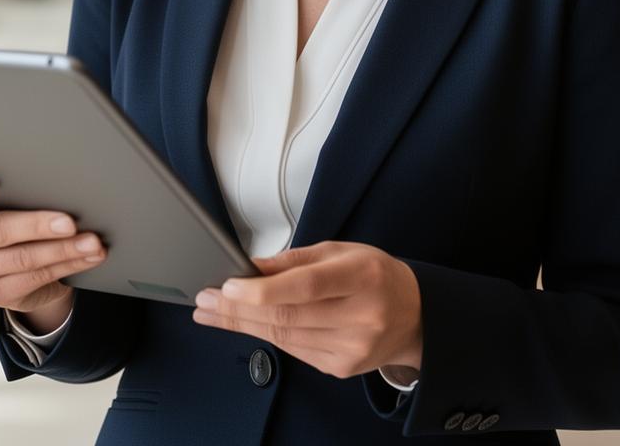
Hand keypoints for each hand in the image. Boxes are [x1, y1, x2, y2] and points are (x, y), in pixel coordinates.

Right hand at [0, 172, 106, 329]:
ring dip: (63, 250)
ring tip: (92, 241)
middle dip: (37, 226)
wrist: (14, 256)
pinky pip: (34, 278)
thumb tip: (59, 175)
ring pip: (20, 259)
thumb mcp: (7, 193)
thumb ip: (15, 183)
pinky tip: (88, 256)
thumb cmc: (12, 207)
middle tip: (70, 222)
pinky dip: (67, 265)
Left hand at [191, 241, 423, 381]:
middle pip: (288, 317)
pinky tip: (245, 325)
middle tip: (206, 300)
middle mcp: (361, 316)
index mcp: (363, 277)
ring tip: (212, 312)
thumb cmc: (375, 277)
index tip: (228, 287)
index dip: (263, 291)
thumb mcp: (341, 252)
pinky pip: (293, 351)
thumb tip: (250, 267)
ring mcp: (352, 347)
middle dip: (238, 309)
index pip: (307, 286)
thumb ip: (295, 261)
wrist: (414, 317)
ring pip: (284, 338)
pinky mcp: (342, 368)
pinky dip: (265, 336)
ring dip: (242, 325)